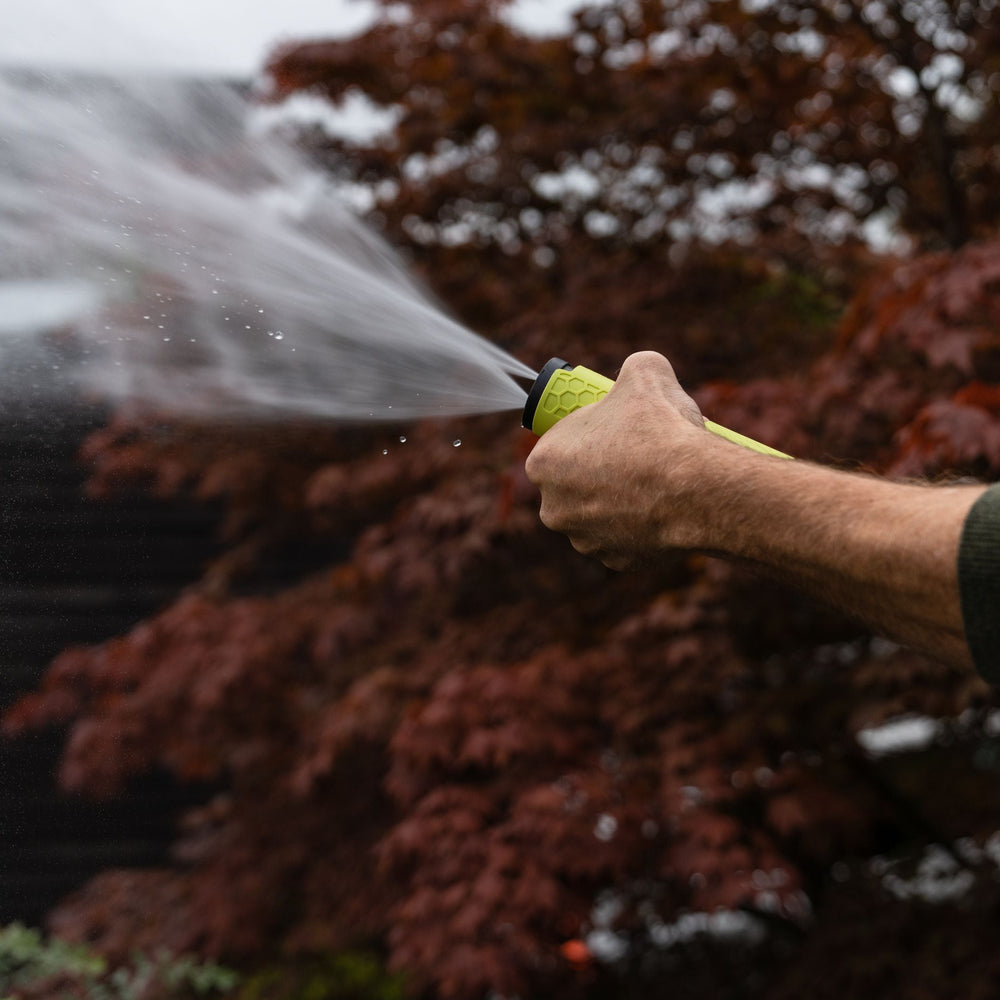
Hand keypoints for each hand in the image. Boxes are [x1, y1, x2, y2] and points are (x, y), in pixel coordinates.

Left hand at [524, 351, 708, 569]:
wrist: (696, 488)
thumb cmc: (660, 430)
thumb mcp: (643, 373)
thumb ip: (631, 369)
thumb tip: (639, 370)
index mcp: (543, 464)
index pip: (558, 444)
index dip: (586, 434)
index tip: (611, 429)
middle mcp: (553, 509)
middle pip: (576, 482)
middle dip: (600, 469)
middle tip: (636, 452)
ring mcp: (584, 540)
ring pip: (601, 513)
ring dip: (621, 499)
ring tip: (656, 479)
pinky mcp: (616, 562)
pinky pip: (627, 538)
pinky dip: (643, 525)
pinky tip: (664, 508)